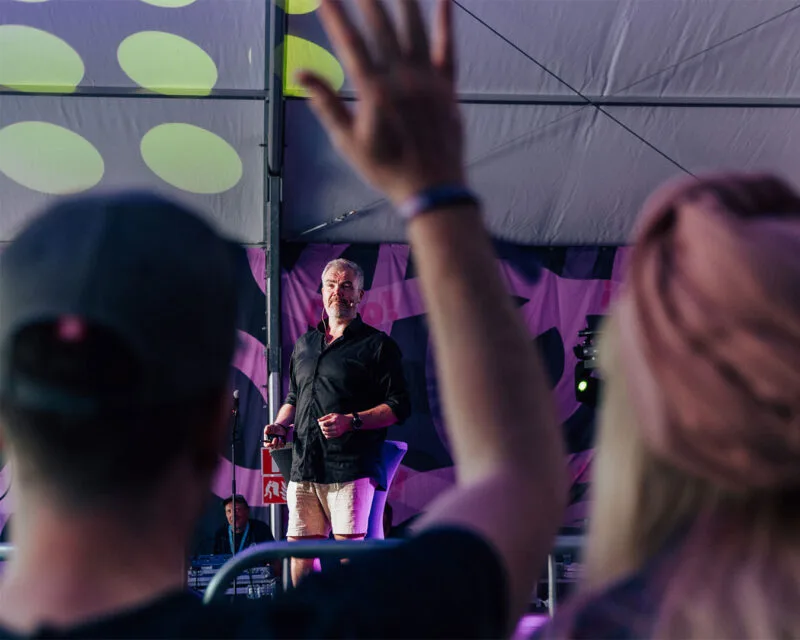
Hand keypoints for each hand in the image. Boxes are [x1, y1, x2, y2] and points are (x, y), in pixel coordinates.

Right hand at [264, 423, 287, 449]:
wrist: (279, 428)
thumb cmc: (273, 428)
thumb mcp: (269, 427)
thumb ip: (267, 428)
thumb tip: (265, 431)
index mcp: (267, 441)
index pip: (267, 445)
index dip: (268, 445)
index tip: (270, 443)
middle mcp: (272, 444)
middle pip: (272, 447)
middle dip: (274, 443)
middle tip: (275, 438)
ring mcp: (277, 445)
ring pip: (277, 447)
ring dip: (278, 443)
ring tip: (279, 437)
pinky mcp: (281, 444)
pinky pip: (282, 446)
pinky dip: (282, 443)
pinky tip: (282, 439)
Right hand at [297, 0, 463, 204]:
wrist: (432, 188)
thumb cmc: (387, 169)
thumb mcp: (348, 142)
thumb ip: (327, 104)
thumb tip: (300, 74)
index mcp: (373, 92)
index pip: (350, 43)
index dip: (335, 15)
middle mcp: (401, 79)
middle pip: (381, 27)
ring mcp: (427, 80)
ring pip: (414, 29)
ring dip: (403, 0)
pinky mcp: (447, 87)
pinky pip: (447, 47)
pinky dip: (446, 22)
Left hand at [318, 413, 351, 438]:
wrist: (348, 422)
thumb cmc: (339, 417)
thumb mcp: (332, 415)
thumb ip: (325, 417)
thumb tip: (318, 420)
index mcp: (334, 420)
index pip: (324, 423)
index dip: (320, 423)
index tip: (319, 423)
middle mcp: (336, 426)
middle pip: (324, 429)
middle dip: (321, 427)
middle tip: (321, 426)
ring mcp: (337, 431)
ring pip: (326, 433)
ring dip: (323, 431)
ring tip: (323, 428)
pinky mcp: (337, 435)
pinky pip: (328, 436)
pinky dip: (326, 434)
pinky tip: (326, 432)